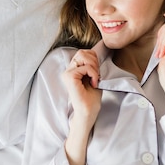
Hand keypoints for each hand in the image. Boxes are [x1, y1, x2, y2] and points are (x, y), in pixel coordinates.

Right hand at [62, 49, 101, 164]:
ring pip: (82, 56)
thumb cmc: (91, 99)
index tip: (97, 73)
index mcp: (73, 70)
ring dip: (93, 66)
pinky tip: (93, 83)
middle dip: (94, 61)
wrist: (88, 113)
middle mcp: (68, 71)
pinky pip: (84, 67)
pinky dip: (93, 73)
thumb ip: (92, 66)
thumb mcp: (94, 78)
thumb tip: (94, 54)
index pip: (83, 53)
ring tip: (95, 78)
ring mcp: (67, 74)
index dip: (94, 59)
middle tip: (97, 75)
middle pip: (82, 52)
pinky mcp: (69, 78)